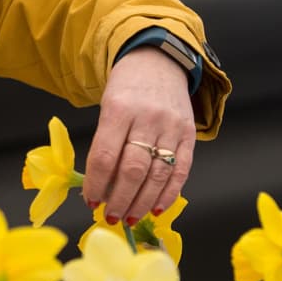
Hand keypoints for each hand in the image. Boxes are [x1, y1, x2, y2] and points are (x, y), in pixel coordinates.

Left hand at [82, 46, 195, 225]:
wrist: (158, 61)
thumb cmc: (126, 90)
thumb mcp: (107, 108)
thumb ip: (105, 144)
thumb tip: (101, 189)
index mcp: (118, 109)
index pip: (105, 156)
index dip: (97, 184)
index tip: (91, 202)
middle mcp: (147, 118)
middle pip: (133, 169)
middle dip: (120, 200)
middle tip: (111, 217)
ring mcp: (171, 126)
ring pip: (157, 174)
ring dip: (142, 203)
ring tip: (129, 218)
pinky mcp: (189, 134)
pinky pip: (181, 170)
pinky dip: (169, 194)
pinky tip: (156, 209)